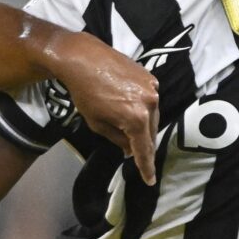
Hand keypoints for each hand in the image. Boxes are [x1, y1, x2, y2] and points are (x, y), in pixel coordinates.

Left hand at [46, 31, 160, 183]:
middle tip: (138, 156)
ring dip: (146, 127)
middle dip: (145, 145)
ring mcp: (152, 88)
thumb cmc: (85, 94)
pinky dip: (145, 109)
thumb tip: (130, 150)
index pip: (144, 149)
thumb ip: (118, 139)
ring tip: (135, 133)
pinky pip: (151, 100)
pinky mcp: (150, 77)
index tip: (149, 180)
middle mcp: (150, 104)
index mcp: (136, 119)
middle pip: (152, 133)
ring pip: (154, 116)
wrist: (83, 58)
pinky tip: (133, 110)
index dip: (146, 167)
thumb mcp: (97, 124)